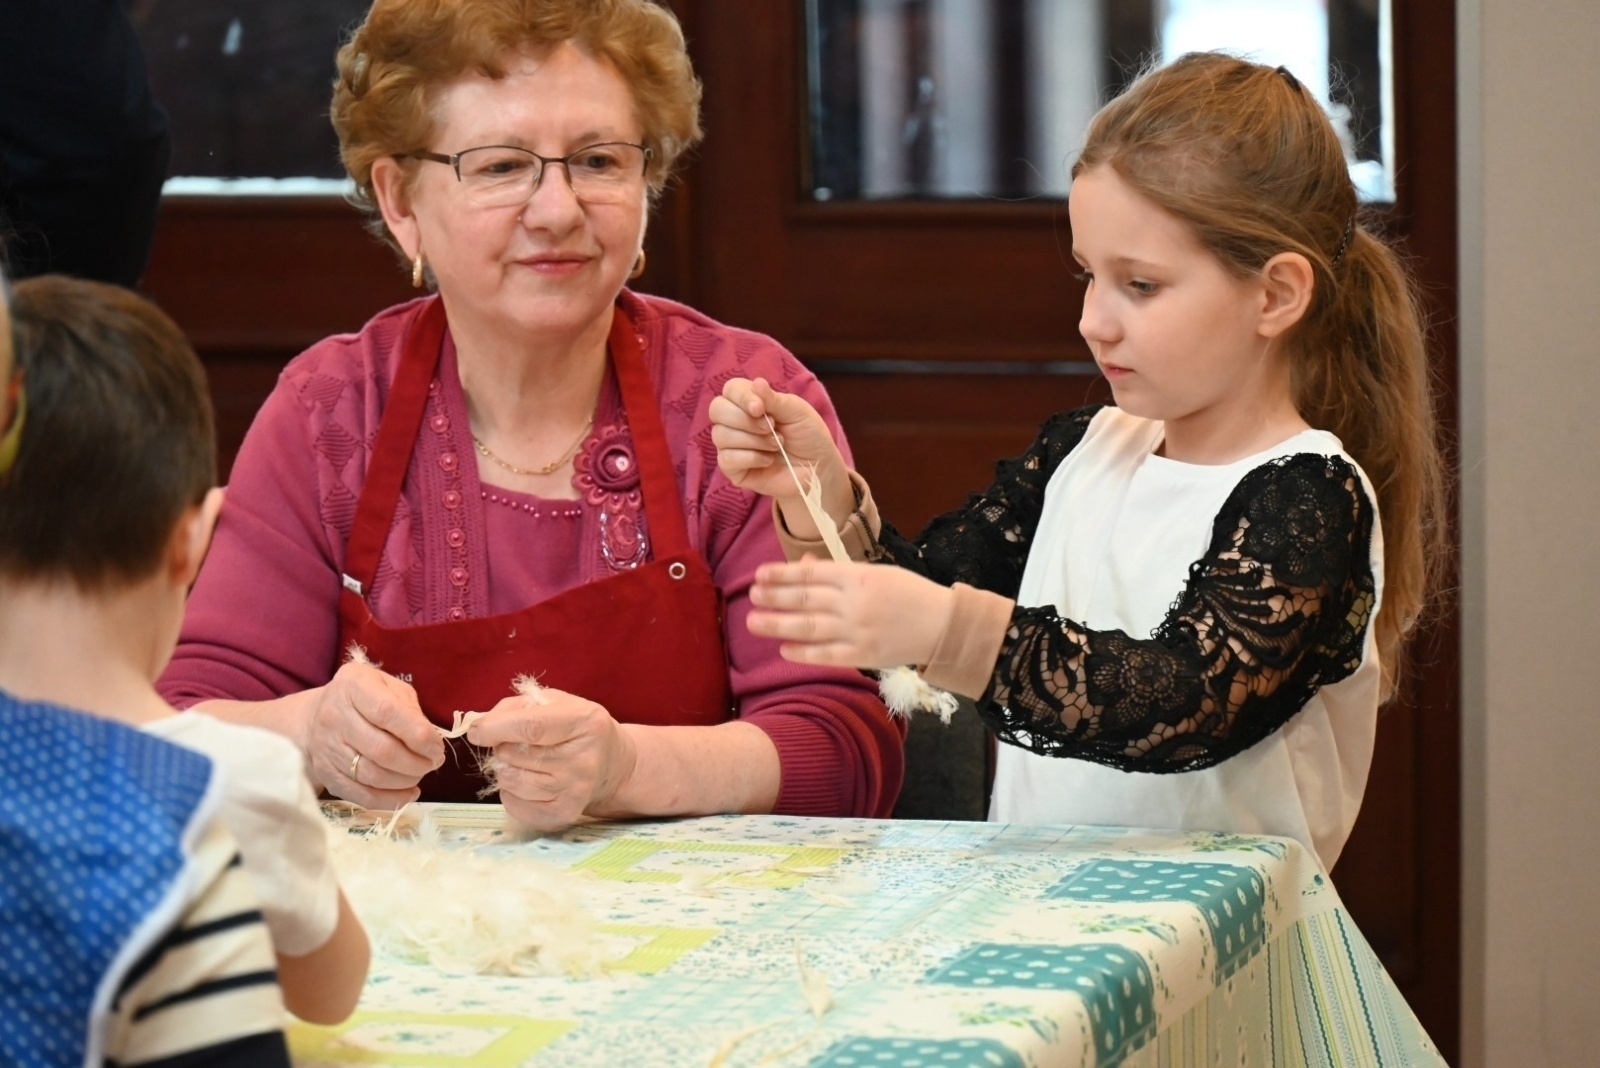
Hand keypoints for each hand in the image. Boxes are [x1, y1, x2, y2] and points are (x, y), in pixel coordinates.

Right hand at [307, 660, 444, 809]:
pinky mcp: (326, 773)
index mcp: (354, 686)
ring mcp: (327, 747)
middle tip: (433, 762)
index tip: (437, 747)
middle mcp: (334, 716)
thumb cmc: (365, 698)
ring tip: (421, 773)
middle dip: (416, 762)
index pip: (387, 713)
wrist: (317, 715)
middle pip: (381, 750)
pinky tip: (409, 794)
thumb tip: (430, 741)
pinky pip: (360, 795)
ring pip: (372, 776)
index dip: (418, 735)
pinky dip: (390, 800)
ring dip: (405, 781)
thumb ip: (410, 709)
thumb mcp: (390, 687)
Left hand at [465, 688, 638, 832]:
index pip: (531, 727)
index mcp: (585, 723)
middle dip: (502, 747)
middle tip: (516, 744)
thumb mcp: (556, 703)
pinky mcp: (564, 815)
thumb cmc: (576, 727)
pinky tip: (530, 782)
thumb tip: (480, 726)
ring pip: (511, 781)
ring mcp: (575, 791)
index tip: (477, 731)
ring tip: (525, 763)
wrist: (612, 765)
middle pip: (515, 755)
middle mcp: (584, 760)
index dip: (495, 729)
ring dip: (507, 770)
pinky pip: (514, 805)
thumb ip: (516, 707)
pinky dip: (511, 792)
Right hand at [709, 378, 850, 536]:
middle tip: (771, 428)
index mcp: (750, 401)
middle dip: (745, 420)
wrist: (817, 468)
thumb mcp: (797, 411)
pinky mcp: (732, 468)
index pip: (731, 390)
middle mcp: (735, 421)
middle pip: (717, 409)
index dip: (742, 397)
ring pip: (721, 435)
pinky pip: (727, 458)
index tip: (760, 408)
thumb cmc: (808, 436)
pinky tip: (768, 460)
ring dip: (754, 440)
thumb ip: (774, 399)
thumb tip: (757, 382)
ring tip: (776, 445)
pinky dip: (751, 458)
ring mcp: (731, 445)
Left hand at [747, 557, 953, 669]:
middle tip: (751, 596)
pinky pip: (826, 655)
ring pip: (809, 627)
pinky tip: (784, 650)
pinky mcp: (863, 656)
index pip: (810, 574)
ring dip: (777, 625)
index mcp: (857, 576)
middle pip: (804, 599)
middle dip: (773, 597)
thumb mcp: (875, 573)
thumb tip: (802, 566)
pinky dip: (803, 653)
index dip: (781, 574)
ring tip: (754, 622)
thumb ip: (838, 571)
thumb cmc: (908, 594)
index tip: (759, 575)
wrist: (942, 625)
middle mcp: (854, 602)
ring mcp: (857, 630)